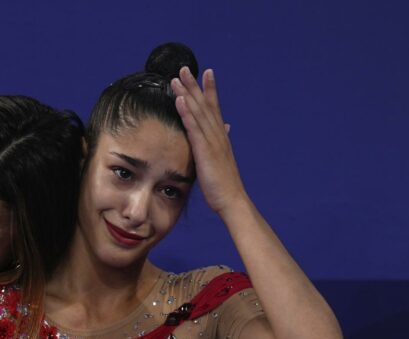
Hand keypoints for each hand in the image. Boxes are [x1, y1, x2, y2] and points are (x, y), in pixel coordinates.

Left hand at [171, 67, 247, 215]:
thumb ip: (219, 147)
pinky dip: (187, 113)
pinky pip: (194, 128)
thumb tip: (224, 133)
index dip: (210, 90)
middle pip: (205, 105)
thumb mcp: (220, 163)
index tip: (206, 73)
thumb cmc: (224, 186)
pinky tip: (180, 100)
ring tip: (177, 78)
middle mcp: (218, 135)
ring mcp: (212, 141)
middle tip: (184, 68)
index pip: (214, 109)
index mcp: (221, 138)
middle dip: (195, 86)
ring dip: (187, 94)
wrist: (231, 200)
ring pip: (198, 112)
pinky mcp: (205, 151)